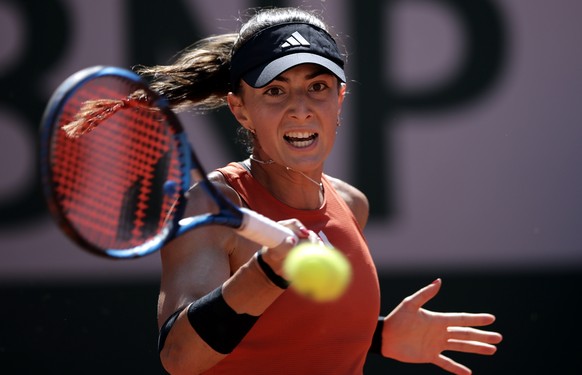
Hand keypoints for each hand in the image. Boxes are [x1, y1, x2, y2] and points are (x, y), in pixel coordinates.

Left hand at [381, 279, 502, 374]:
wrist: (385, 337)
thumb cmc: (397, 318)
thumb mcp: (410, 304)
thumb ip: (426, 294)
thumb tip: (439, 281)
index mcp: (437, 319)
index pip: (461, 319)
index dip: (476, 319)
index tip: (491, 318)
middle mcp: (439, 332)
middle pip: (465, 334)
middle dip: (482, 336)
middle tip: (499, 338)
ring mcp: (436, 344)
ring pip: (460, 347)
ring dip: (476, 349)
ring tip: (492, 350)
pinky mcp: (429, 356)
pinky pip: (446, 363)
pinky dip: (456, 368)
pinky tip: (468, 373)